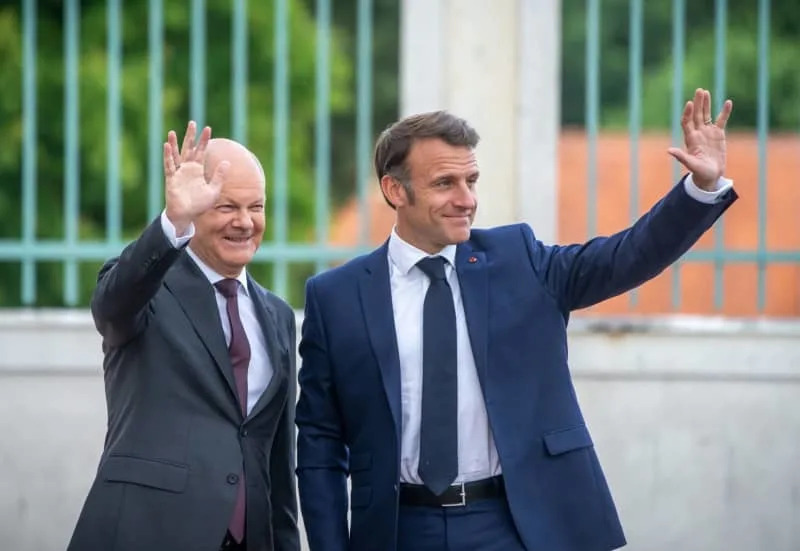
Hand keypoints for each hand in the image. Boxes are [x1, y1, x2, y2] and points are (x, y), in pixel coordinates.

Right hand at [163, 121, 228, 235]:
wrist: (187, 215)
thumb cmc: (199, 205)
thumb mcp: (213, 190)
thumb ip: (219, 176)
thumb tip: (227, 162)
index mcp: (197, 170)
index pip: (201, 151)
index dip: (204, 140)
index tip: (207, 128)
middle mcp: (187, 168)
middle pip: (189, 148)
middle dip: (190, 136)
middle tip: (193, 122)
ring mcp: (178, 173)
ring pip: (176, 154)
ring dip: (175, 143)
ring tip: (174, 132)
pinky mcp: (171, 179)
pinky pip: (169, 165)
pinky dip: (168, 156)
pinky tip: (167, 145)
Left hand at [667, 88, 732, 190]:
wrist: (710, 175)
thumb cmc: (700, 172)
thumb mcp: (691, 164)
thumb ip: (681, 156)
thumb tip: (669, 150)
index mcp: (690, 139)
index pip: (686, 122)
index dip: (687, 113)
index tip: (689, 103)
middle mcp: (698, 133)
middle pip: (696, 115)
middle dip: (697, 103)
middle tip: (699, 91)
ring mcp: (708, 133)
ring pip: (706, 115)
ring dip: (706, 104)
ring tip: (706, 92)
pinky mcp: (718, 134)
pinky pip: (721, 120)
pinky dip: (724, 112)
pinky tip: (727, 102)